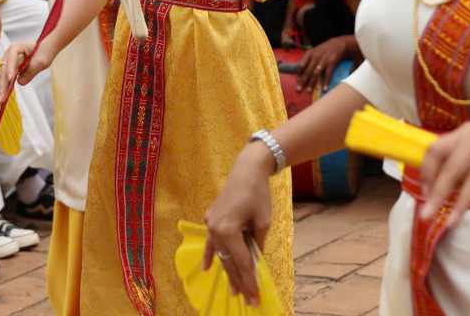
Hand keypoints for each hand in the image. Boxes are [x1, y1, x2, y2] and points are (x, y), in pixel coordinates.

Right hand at [1, 40, 51, 86]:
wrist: (42, 52)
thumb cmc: (42, 53)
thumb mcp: (40, 62)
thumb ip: (30, 71)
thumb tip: (20, 82)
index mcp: (16, 48)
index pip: (11, 58)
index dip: (10, 68)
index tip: (11, 78)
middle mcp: (7, 55)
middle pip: (3, 71)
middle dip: (2, 86)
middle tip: (2, 99)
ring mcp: (5, 64)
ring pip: (0, 78)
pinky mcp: (6, 71)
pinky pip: (2, 82)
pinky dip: (1, 91)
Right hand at [203, 143, 275, 304]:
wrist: (247, 169)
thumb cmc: (258, 194)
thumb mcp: (263, 222)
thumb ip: (257, 245)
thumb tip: (255, 261)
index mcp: (228, 230)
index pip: (242, 262)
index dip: (250, 281)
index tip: (256, 297)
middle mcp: (215, 230)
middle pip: (229, 262)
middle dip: (241, 282)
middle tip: (250, 300)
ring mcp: (210, 224)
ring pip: (220, 254)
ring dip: (228, 272)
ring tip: (235, 291)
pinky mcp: (210, 219)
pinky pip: (209, 242)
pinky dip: (208, 255)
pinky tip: (205, 269)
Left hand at [297, 37, 352, 92]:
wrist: (337, 44)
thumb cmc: (323, 50)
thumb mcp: (314, 52)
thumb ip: (307, 61)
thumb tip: (299, 72)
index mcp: (309, 54)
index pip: (301, 65)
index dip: (298, 74)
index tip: (297, 82)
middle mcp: (315, 56)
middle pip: (308, 71)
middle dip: (303, 81)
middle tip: (299, 90)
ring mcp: (323, 60)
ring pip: (316, 73)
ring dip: (312, 83)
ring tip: (309, 91)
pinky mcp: (332, 62)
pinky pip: (328, 74)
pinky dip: (326, 82)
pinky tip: (324, 88)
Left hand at [417, 120, 469, 220]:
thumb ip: (464, 167)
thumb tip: (440, 190)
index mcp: (464, 133)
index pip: (436, 149)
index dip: (428, 173)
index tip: (425, 195)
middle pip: (452, 165)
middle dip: (439, 192)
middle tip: (427, 214)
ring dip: (462, 202)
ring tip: (452, 221)